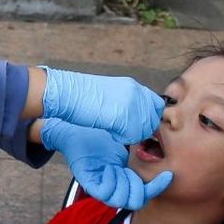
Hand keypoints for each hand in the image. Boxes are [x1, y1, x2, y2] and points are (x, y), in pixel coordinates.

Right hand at [41, 68, 162, 143]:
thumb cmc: (83, 97)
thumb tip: (139, 116)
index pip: (156, 104)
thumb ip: (128, 103)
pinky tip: (111, 131)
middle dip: (143, 128)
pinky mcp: (124, 115)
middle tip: (125, 130)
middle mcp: (136, 92)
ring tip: (116, 130)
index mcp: (133, 86)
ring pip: (145, 128)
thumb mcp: (111, 94)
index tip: (137, 124)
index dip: (149, 117)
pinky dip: (123, 137)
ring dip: (133, 134)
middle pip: (153, 118)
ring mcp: (131, 103)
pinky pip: (134, 135)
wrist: (67, 93)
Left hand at [41, 119, 172, 209]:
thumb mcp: (126, 146)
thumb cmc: (100, 135)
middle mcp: (114, 186)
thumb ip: (141, 153)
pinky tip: (108, 168)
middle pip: (135, 202)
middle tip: (131, 171)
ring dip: (123, 183)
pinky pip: (103, 193)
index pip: (144, 195)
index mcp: (124, 179)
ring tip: (116, 167)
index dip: (157, 188)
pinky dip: (109, 182)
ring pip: (120, 200)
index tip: (167, 174)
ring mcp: (101, 186)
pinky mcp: (88, 182)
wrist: (79, 128)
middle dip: (138, 187)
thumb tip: (163, 154)